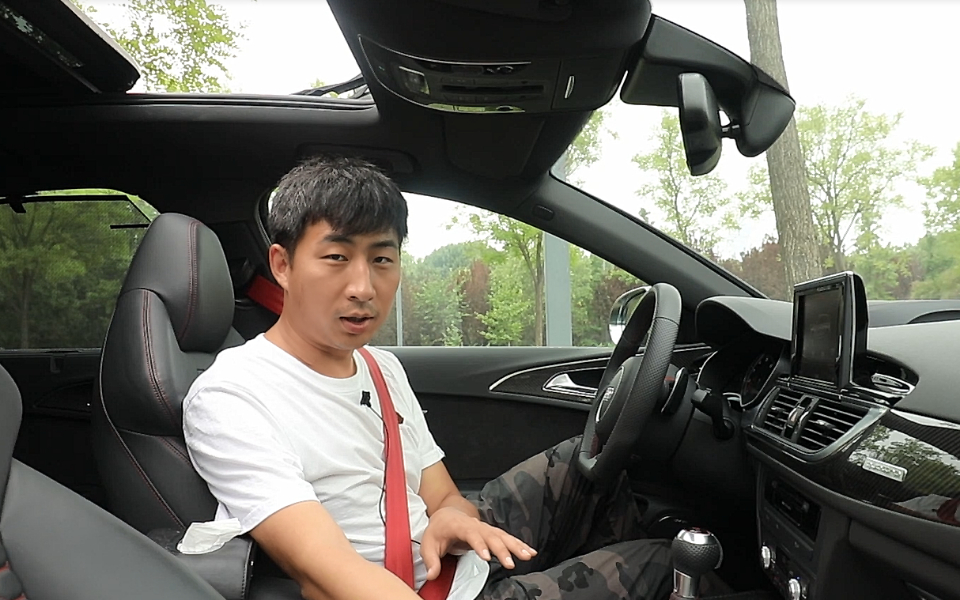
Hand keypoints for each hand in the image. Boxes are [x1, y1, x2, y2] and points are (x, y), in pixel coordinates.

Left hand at [419, 506, 536, 579]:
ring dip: (515, 546)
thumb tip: (432, 575)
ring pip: (503, 535)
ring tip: (527, 556)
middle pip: (491, 536)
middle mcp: (476, 525)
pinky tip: (530, 552)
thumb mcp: (429, 543)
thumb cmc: (439, 529)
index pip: (471, 534)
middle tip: (510, 563)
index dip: (479, 544)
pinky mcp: (492, 532)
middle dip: (502, 549)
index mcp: (460, 525)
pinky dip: (519, 544)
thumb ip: (431, 560)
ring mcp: (486, 528)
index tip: (486, 556)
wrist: (447, 514)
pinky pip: (507, 538)